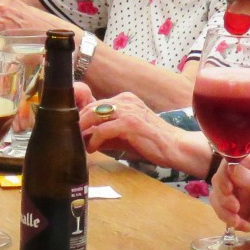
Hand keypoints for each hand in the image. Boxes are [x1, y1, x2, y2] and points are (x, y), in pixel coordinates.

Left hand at [79, 91, 206, 173]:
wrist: (176, 147)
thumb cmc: (151, 142)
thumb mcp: (124, 134)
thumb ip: (105, 132)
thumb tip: (85, 137)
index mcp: (125, 99)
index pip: (94, 103)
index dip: (80, 117)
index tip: (73, 130)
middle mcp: (125, 100)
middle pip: (90, 107)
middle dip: (78, 123)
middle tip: (72, 138)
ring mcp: (128, 110)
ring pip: (93, 115)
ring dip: (83, 131)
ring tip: (80, 144)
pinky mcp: (130, 123)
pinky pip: (102, 130)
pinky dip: (94, 140)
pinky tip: (93, 149)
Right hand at [209, 152, 249, 244]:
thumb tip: (231, 169)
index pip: (234, 160)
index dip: (226, 174)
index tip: (228, 190)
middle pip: (222, 178)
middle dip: (223, 194)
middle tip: (233, 209)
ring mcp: (245, 192)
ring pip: (220, 195)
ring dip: (224, 209)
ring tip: (238, 222)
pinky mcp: (242, 209)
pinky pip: (225, 211)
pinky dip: (230, 220)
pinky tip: (244, 227)